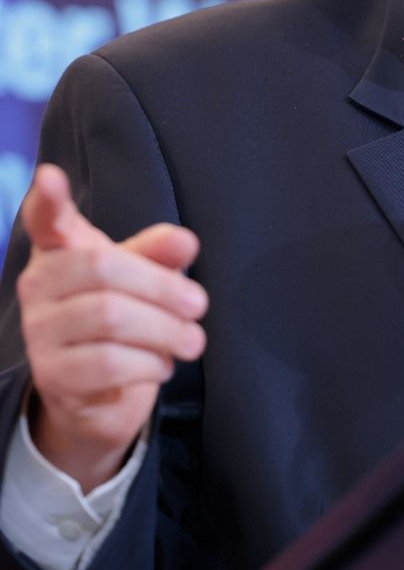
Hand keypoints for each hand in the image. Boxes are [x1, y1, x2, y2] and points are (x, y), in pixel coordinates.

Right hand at [16, 164, 205, 492]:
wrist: (100, 393)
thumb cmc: (124, 319)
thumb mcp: (146, 278)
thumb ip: (161, 255)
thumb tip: (185, 242)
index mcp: (62, 252)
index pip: (46, 220)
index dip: (48, 199)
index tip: (51, 176)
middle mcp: (38, 287)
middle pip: (104, 269)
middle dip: (165, 288)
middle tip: (199, 305)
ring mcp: (39, 332)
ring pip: (110, 318)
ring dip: (166, 331)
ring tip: (191, 340)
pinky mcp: (51, 375)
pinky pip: (109, 364)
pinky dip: (150, 364)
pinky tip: (161, 365)